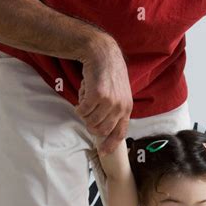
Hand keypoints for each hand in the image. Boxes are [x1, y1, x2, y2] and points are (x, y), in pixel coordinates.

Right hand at [75, 36, 132, 154]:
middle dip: (91, 124)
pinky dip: (79, 105)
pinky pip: (83, 111)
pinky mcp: (98, 96)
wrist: (102, 52)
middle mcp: (120, 107)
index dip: (110, 144)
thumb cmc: (107, 72)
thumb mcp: (118, 92)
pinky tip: (82, 94)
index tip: (103, 152)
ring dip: (84, 112)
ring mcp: (110, 102)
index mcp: (127, 108)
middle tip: (87, 113)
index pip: (120, 133)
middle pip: (101, 130)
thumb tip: (103, 128)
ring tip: (87, 97)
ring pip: (90, 121)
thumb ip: (115, 109)